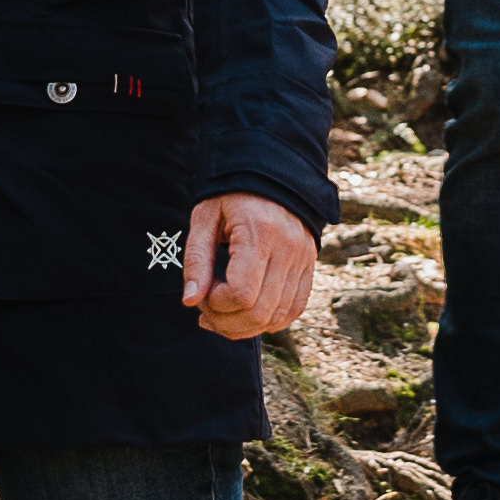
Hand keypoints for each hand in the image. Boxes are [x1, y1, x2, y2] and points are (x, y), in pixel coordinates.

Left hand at [179, 193, 318, 339]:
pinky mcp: (309, 266)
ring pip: (278, 317)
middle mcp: (288, 249)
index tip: (203, 292)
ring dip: (247, 327)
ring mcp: (303, 259)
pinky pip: (295, 309)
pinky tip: (249, 316)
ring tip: (224, 315)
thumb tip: (190, 301)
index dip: (216, 305)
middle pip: (260, 311)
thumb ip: (196, 260)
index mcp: (260, 233)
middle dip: (227, 322)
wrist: (272, 173)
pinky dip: (271, 321)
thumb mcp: (205, 218)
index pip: (241, 294)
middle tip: (207, 310)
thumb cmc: (231, 194)